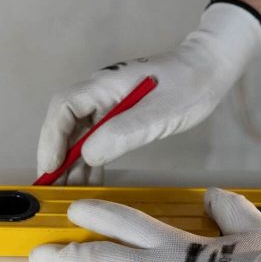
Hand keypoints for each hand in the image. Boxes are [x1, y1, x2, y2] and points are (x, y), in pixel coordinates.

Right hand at [36, 2, 260, 184]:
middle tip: (53, 188)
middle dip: (56, 156)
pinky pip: (95, 138)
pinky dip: (90, 160)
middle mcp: (99, 93)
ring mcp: (108, 103)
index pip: (63, 109)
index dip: (51, 139)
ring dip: (72, 162)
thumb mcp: (159, 114)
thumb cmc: (188, 85)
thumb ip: (123, 133)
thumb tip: (87, 155)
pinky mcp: (119, 114)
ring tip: (70, 192)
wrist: (209, 69)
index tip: (51, 167)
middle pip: (65, 124)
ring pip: (78, 134)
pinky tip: (91, 181)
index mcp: (103, 85)